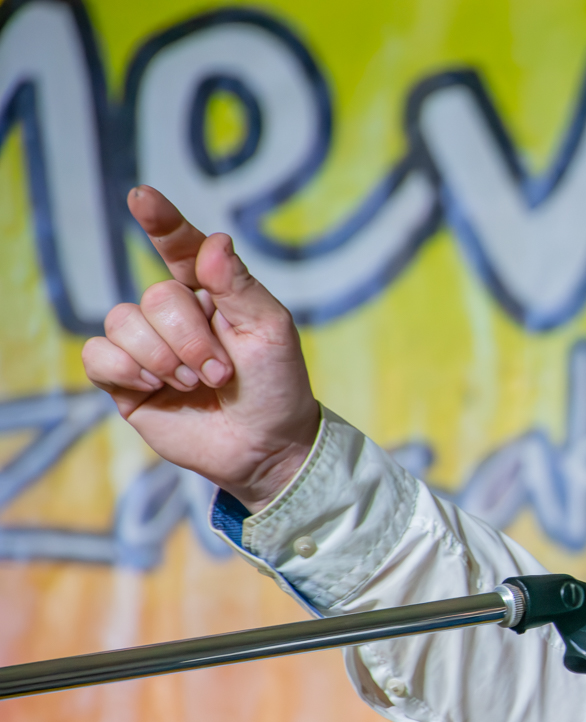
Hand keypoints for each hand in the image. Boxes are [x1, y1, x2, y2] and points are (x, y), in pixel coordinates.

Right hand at [80, 187, 319, 512]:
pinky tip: (155, 386)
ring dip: (162, 357)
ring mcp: (147, 346)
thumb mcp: (271, 333)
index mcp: (212, 294)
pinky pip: (97, 354)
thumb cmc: (277, 386)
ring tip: (196, 384)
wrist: (266, 448)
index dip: (163, 223)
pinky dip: (126, 368)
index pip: (181, 248)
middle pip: (155, 297)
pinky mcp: (125, 380)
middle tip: (218, 372)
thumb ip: (241, 287)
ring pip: (121, 322)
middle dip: (187, 338)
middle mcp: (175, 315)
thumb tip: (214, 241)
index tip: (143, 197)